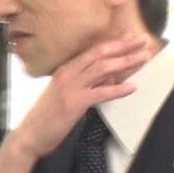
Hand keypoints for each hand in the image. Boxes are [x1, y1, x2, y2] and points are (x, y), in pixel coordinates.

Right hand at [0, 35, 152, 172]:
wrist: (30, 134)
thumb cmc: (47, 116)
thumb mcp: (66, 94)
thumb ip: (87, 84)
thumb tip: (110, 78)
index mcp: (65, 69)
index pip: (93, 50)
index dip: (114, 43)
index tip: (131, 38)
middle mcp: (68, 73)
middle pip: (100, 53)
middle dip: (123, 46)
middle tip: (142, 40)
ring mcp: (70, 87)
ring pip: (102, 68)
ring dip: (125, 62)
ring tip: (143, 58)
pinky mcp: (74, 103)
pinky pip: (101, 93)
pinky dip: (118, 90)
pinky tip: (132, 88)